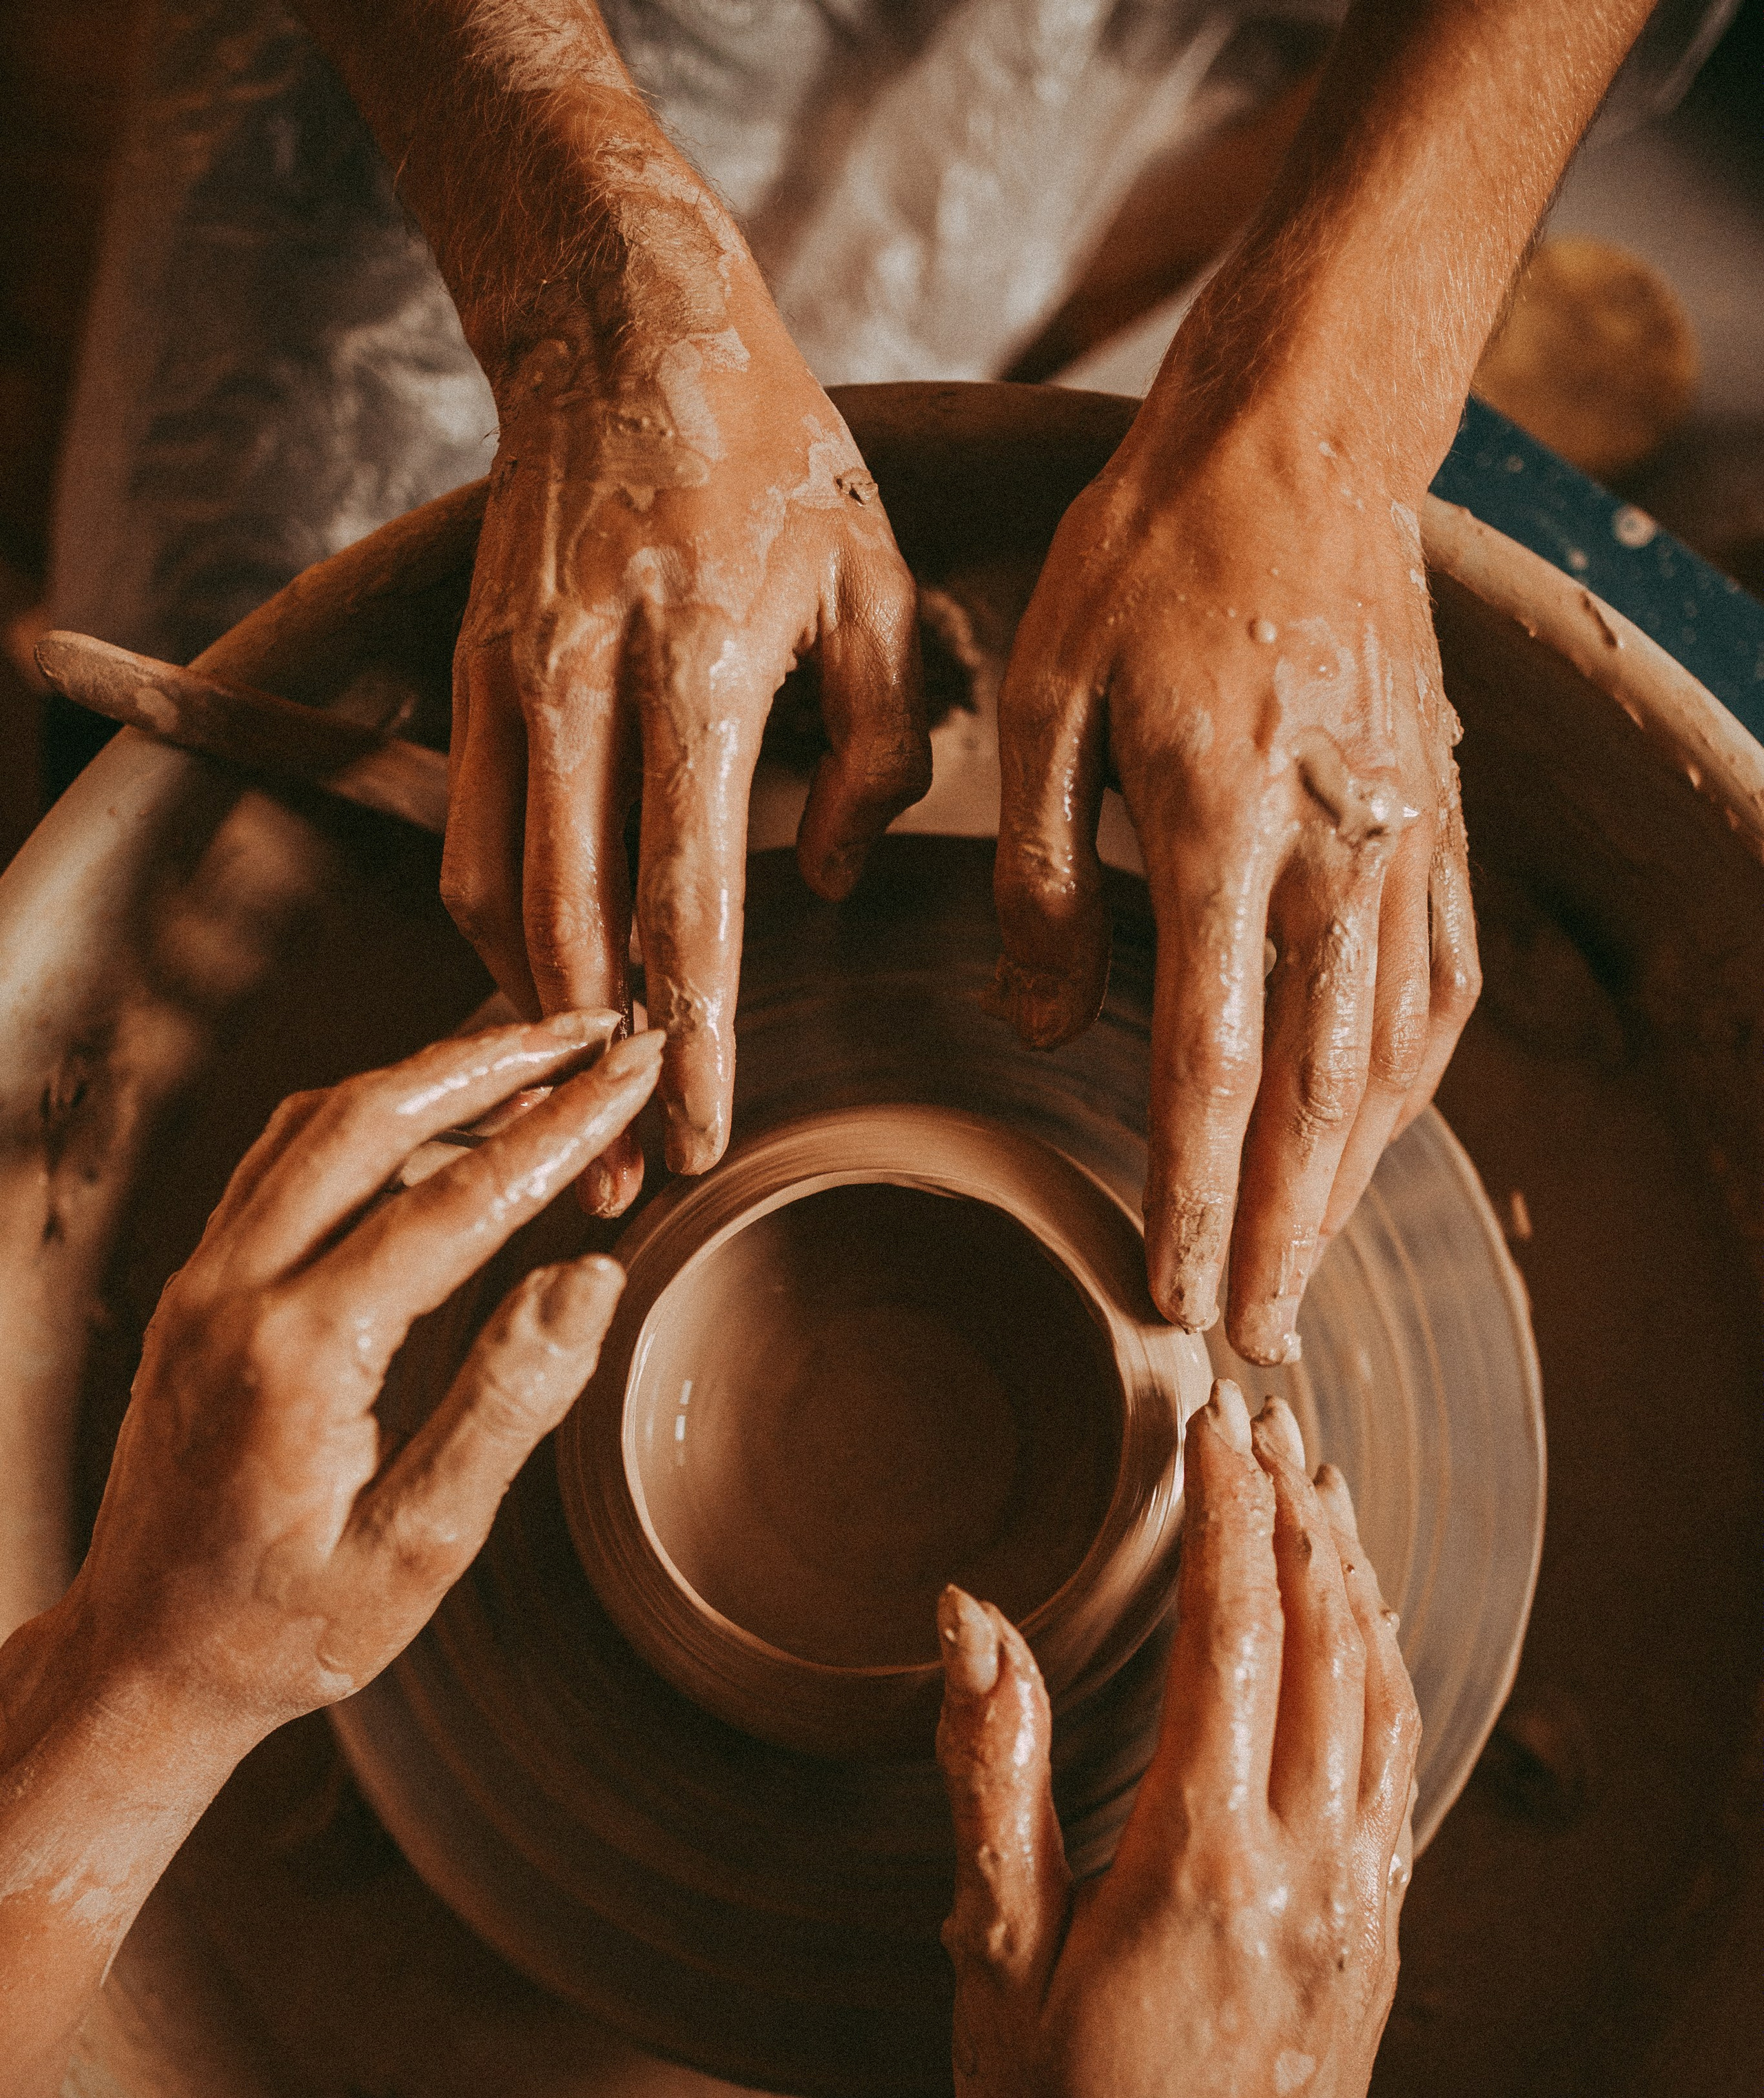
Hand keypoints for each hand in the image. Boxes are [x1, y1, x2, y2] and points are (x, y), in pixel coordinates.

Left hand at [60, 1013, 661, 1737]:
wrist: (149, 1660)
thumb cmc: (289, 1629)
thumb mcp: (421, 1549)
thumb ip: (506, 1404)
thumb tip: (589, 1280)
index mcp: (299, 1355)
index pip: (456, 1201)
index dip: (558, 1129)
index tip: (633, 1073)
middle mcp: (233, 1293)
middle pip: (371, 1119)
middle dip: (493, 1061)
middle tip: (591, 1029)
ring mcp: (202, 1283)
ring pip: (314, 1124)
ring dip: (425, 1077)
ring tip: (528, 1056)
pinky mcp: (195, 1291)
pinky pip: (277, 1163)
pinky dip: (363, 1119)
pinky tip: (427, 1125)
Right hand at [439, 139, 930, 1207]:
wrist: (626, 328)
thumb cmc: (780, 466)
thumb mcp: (879, 588)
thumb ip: (872, 751)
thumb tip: (821, 887)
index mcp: (698, 665)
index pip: (686, 901)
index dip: (686, 1038)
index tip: (693, 1139)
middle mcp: (582, 680)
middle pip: (567, 926)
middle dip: (586, 1074)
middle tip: (617, 1185)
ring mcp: (506, 679)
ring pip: (493, 896)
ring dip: (525, 1022)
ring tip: (566, 1117)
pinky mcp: (464, 677)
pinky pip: (468, 841)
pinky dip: (497, 938)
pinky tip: (539, 999)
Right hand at [934, 1382, 1417, 2097]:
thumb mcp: (991, 1960)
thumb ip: (991, 1777)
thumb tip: (971, 1621)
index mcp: (1201, 1867)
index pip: (1234, 1637)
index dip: (1228, 1515)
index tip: (1217, 1425)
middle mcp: (1305, 1874)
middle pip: (1324, 1644)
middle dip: (1298, 1517)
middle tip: (1271, 1421)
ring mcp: (1360, 1910)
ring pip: (1380, 1698)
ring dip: (1353, 1583)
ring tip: (1321, 1493)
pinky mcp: (1379, 1943)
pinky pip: (1399, 1770)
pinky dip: (1384, 1673)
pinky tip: (1361, 1635)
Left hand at [992, 395, 1476, 1364]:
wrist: (1302, 444)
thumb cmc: (1147, 559)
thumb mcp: (1041, 692)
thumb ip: (1041, 875)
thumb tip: (1041, 1029)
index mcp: (1220, 816)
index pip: (1208, 1052)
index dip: (1191, 1189)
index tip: (1171, 1289)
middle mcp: (1333, 847)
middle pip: (1315, 1089)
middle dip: (1282, 1233)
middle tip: (1248, 1344)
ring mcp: (1403, 843)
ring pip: (1389, 1058)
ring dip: (1344, 1183)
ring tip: (1298, 1275)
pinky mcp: (1437, 830)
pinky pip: (1437, 993)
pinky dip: (1402, 1090)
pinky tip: (1363, 1145)